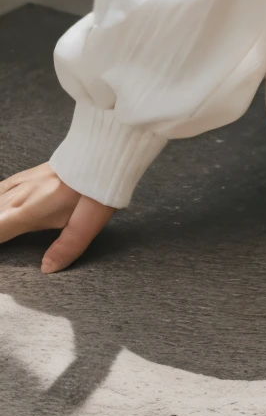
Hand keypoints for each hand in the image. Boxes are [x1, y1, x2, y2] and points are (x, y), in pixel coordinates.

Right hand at [0, 162, 115, 271]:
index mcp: (27, 211)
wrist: (103, 147)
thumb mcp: (88, 220)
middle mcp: (19, 196)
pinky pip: (3, 187)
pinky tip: (0, 201)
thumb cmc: (97, 184)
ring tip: (4, 228)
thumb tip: (47, 268)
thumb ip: (67, 245)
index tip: (3, 249)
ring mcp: (23, 182)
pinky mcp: (30, 173)